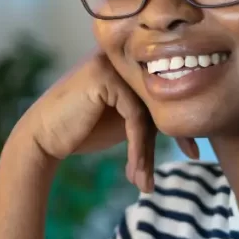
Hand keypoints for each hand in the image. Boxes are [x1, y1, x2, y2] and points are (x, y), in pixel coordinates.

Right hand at [16, 53, 198, 193]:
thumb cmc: (82, 131)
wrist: (43, 139)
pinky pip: (135, 115)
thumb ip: (150, 114)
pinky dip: (137, 147)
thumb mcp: (124, 121)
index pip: (166, 91)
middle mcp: (123, 58)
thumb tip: (191, 122)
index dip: (181, 121)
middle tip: (193, 157)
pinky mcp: (105, 77)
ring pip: (149, 110)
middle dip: (177, 132)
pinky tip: (135, 170)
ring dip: (149, 150)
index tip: (195, 149)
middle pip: (161, 98)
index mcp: (130, 64)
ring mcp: (113, 63)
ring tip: (145, 180)